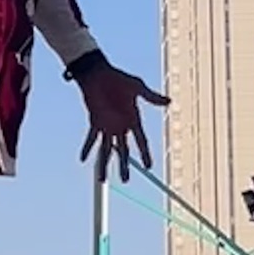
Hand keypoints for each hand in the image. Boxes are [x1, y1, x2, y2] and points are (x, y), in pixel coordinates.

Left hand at [74, 63, 168, 182]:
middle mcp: (120, 126)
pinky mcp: (95, 122)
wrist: (98, 73)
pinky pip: (90, 139)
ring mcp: (107, 126)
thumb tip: (170, 102)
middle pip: (123, 151)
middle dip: (124, 166)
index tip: (148, 167)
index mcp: (133, 120)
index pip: (141, 141)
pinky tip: (83, 159)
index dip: (145, 154)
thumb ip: (151, 97)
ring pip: (106, 150)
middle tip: (126, 181)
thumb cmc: (118, 79)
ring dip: (104, 165)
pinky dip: (87, 148)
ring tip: (102, 180)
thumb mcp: (137, 87)